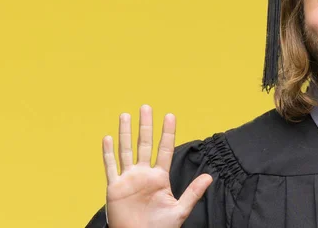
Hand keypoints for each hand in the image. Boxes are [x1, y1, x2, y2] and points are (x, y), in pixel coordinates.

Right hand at [102, 105, 212, 227]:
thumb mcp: (179, 210)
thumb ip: (193, 192)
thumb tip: (209, 177)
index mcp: (159, 178)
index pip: (164, 150)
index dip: (167, 133)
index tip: (170, 116)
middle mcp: (143, 174)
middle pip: (144, 145)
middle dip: (145, 126)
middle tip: (146, 107)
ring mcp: (128, 179)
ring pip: (126, 151)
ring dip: (126, 133)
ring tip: (125, 115)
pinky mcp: (115, 188)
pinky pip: (110, 167)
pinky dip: (108, 153)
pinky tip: (108, 138)